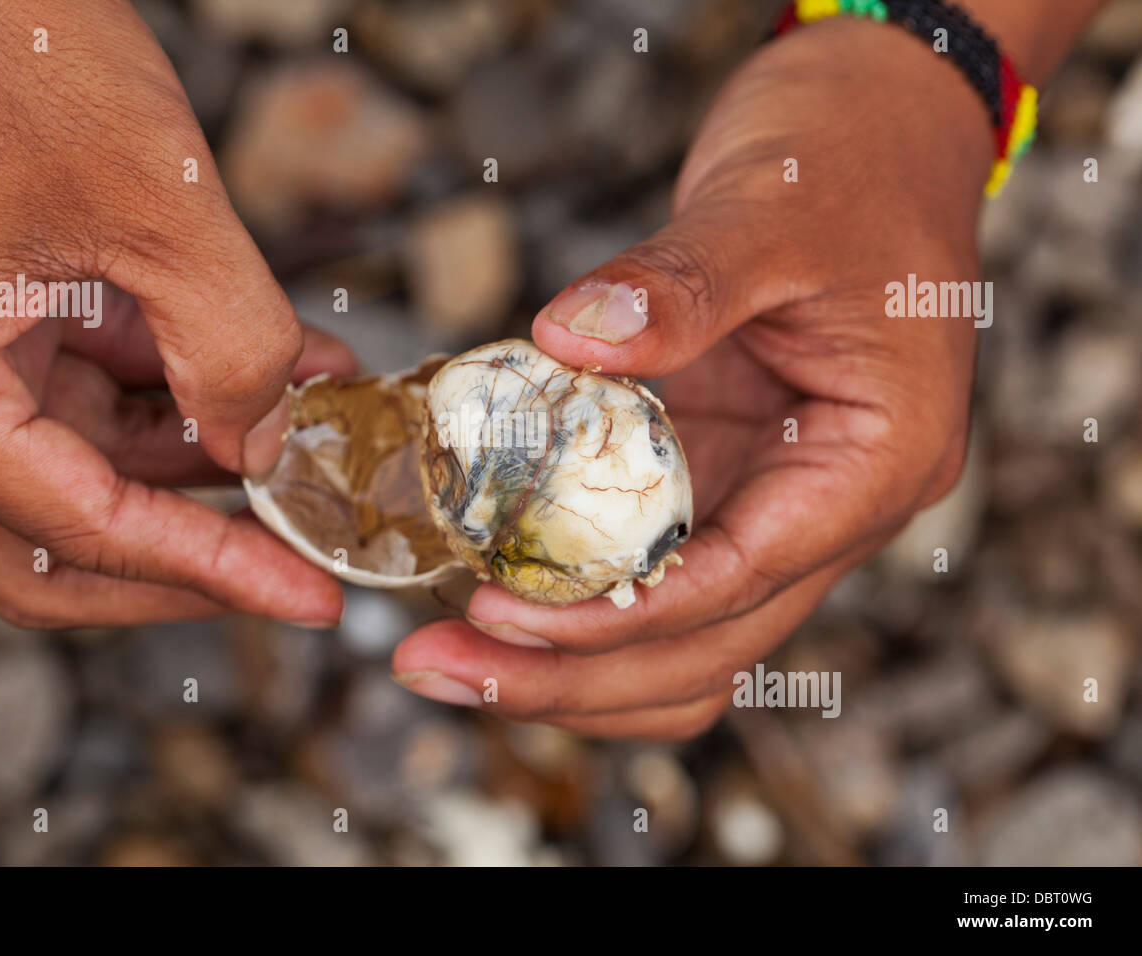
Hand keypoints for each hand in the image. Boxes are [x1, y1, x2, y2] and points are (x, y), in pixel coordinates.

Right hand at [0, 0, 350, 626]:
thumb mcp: (153, 201)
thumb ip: (227, 344)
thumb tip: (262, 446)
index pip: (81, 537)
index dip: (210, 575)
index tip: (310, 599)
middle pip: (56, 543)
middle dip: (190, 551)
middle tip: (297, 561)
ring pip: (76, 464)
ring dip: (199, 453)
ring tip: (315, 426)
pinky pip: (75, 386)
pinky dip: (171, 385)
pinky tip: (270, 364)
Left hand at [393, 19, 988, 737]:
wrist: (880, 124)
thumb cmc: (849, 158)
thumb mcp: (769, 208)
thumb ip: (679, 283)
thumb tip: (566, 340)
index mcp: (877, 460)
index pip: (743, 580)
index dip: (618, 617)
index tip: (502, 617)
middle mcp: (835, 505)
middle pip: (708, 646)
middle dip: (574, 675)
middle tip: (437, 665)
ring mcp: (780, 497)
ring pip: (688, 640)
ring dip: (578, 667)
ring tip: (452, 653)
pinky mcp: (727, 474)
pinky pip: (660, 573)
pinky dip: (584, 600)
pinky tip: (498, 587)